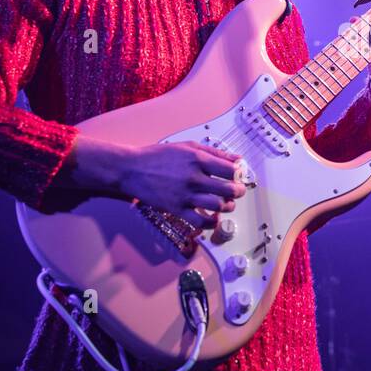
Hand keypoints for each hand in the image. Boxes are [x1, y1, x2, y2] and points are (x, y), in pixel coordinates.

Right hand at [117, 140, 245, 252]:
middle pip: (229, 190)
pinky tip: (213, 218)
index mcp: (198, 159)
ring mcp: (185, 195)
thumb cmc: (159, 156)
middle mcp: (193, 178)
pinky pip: (200, 222)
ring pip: (218, 207)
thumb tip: (238, 159)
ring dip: (228, 207)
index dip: (239, 174)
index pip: (230, 170)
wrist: (132, 170)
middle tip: (238, 191)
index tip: (237, 176)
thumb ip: (215, 152)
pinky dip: (211, 223)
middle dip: (239, 192)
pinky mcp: (176, 209)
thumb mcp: (188, 146)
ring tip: (227, 204)